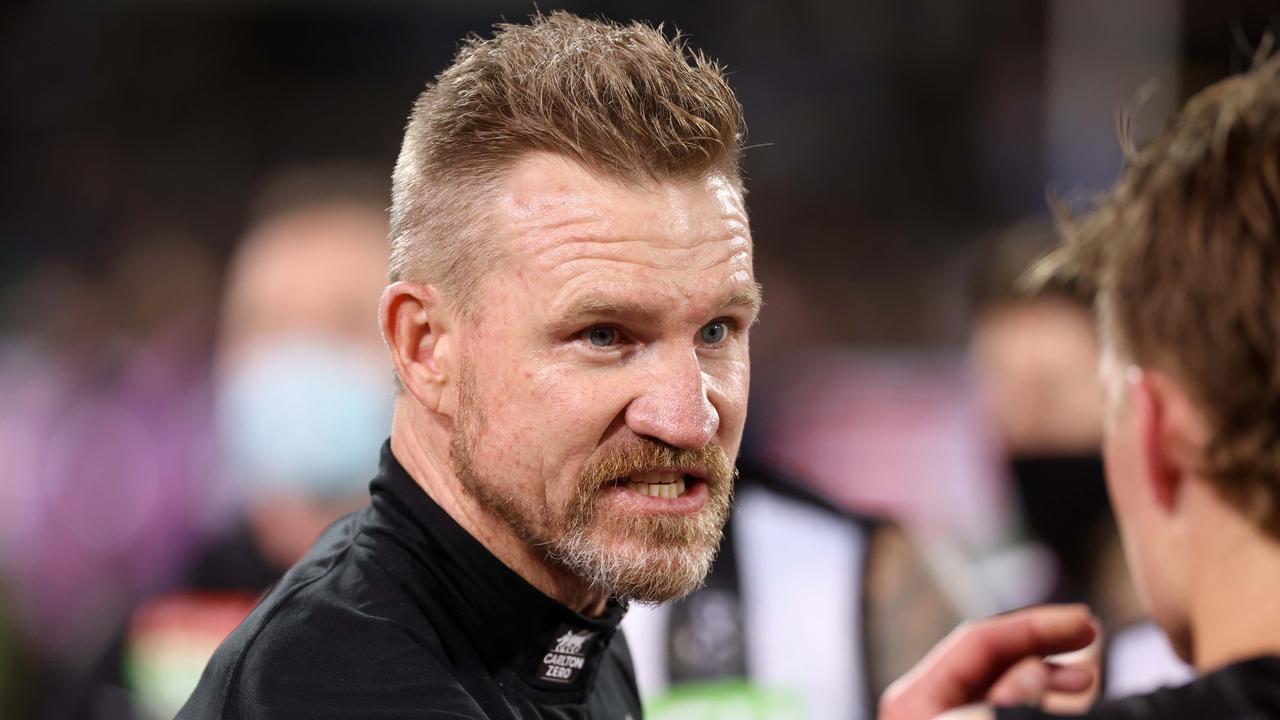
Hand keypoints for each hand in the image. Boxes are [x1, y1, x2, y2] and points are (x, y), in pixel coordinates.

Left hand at [878, 604, 1098, 719]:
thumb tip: (1034, 670)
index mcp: (914, 699)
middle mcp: (928, 708)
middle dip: (1044, 647)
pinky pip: (1003, 708)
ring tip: (1084, 681)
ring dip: (1046, 679)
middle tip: (1090, 640)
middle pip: (992, 660)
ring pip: (1003, 688)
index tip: (1084, 622)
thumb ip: (1008, 701)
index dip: (1035, 626)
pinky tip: (1064, 700)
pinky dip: (1036, 702)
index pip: (980, 639)